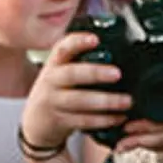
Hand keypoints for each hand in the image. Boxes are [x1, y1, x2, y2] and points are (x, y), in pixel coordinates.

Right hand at [20, 32, 128, 148]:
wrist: (35, 122)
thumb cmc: (55, 92)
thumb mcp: (60, 72)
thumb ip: (79, 62)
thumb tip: (116, 50)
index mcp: (54, 64)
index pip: (63, 48)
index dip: (78, 42)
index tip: (95, 39)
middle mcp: (51, 80)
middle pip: (71, 74)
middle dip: (95, 73)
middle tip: (117, 74)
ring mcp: (54, 101)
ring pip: (79, 100)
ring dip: (105, 101)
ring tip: (126, 101)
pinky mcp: (60, 121)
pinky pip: (83, 120)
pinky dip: (103, 120)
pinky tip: (118, 117)